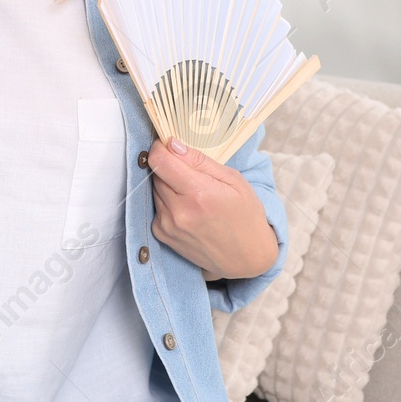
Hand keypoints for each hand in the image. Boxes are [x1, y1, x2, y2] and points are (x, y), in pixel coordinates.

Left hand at [146, 136, 278, 280]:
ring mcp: (168, 225)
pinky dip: (167, 202)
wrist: (246, 257)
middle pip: (156, 172)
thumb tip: (172, 143)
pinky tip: (188, 208)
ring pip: (155, 188)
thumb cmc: (245, 215)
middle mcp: (179, 211)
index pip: (160, 160)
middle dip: (169, 166)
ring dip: (168, 184)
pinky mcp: (162, 235)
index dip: (161, 147)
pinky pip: (156, 206)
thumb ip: (200, 160)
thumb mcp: (233, 180)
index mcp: (199, 193)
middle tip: (191, 172)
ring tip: (193, 193)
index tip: (170, 145)